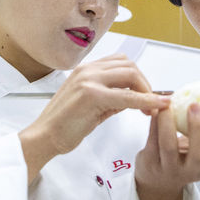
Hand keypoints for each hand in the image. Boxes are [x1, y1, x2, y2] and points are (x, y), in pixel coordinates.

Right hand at [19, 55, 169, 181]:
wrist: (44, 137)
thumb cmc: (63, 125)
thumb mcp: (91, 105)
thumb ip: (112, 97)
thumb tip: (133, 97)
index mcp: (86, 70)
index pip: (121, 63)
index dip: (139, 78)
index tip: (149, 94)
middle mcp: (87, 70)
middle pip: (129, 66)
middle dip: (146, 84)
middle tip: (152, 104)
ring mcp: (89, 80)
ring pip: (131, 74)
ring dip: (146, 90)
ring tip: (150, 109)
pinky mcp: (92, 95)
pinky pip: (127, 96)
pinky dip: (146, 101)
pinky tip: (155, 107)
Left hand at [135, 104, 199, 199]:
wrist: (156, 180)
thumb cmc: (186, 159)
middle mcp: (191, 171)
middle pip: (197, 155)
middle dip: (197, 129)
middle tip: (196, 106)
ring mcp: (169, 168)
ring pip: (169, 146)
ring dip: (169, 123)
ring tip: (170, 105)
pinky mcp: (150, 162)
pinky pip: (152, 139)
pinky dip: (155, 122)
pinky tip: (158, 108)